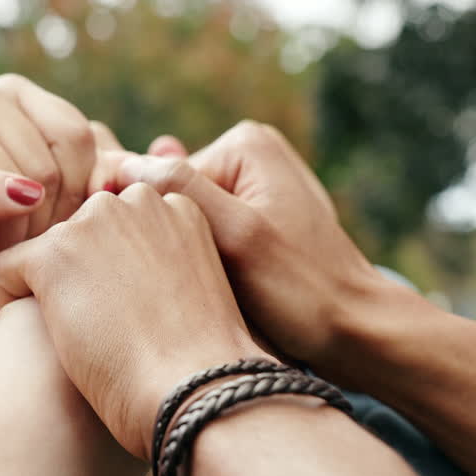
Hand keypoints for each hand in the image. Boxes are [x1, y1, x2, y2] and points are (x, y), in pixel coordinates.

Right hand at [0, 72, 96, 292]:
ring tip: (3, 264)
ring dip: (14, 233)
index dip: (79, 200)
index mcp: (15, 96)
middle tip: (29, 262)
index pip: (77, 137)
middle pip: (48, 157)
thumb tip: (167, 151)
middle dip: (47, 222)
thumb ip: (103, 180)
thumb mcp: (61, 216)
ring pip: (12, 172)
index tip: (62, 241)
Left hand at [0, 184, 268, 460]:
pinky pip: (7, 266)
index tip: (121, 312)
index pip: (120, 225)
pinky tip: (36, 340)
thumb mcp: (192, 293)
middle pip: (82, 232)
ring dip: (49, 288)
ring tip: (71, 338)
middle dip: (80, 272)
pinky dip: (9, 300)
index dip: (113, 270)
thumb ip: (164, 265)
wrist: (194, 389)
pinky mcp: (56, 252)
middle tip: (95, 328)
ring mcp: (94, 222)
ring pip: (46, 250)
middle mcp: (136, 202)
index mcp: (177, 207)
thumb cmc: (199, 363)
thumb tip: (124, 277)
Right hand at [111, 121, 389, 367]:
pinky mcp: (257, 222)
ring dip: (184, 255)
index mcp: (244, 143)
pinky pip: (207, 237)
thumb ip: (180, 190)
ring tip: (205, 290)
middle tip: (188, 282)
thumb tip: (119, 163)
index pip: (161, 180)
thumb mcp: (236, 236)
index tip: (162, 267)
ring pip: (186, 223)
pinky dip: (202, 263)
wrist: (355, 332)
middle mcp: (250, 156)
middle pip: (173, 199)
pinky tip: (212, 292)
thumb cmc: (302, 289)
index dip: (150, 227)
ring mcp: (255, 189)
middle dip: (170, 240)